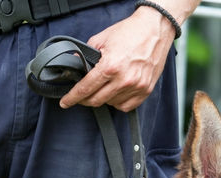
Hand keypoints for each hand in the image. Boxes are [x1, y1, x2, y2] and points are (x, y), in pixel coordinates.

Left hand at [59, 6, 174, 111]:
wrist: (155, 28)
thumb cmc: (130, 32)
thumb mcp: (101, 39)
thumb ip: (86, 54)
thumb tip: (74, 64)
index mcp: (110, 66)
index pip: (85, 89)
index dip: (72, 98)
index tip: (65, 102)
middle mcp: (123, 79)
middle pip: (96, 100)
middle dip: (85, 99)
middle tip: (82, 95)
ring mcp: (136, 86)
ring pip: (110, 104)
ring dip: (103, 98)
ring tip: (104, 86)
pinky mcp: (146, 89)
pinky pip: (126, 106)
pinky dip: (117, 102)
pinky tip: (115, 93)